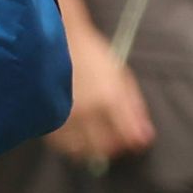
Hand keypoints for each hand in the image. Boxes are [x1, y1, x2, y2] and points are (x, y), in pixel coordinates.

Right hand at [52, 27, 157, 163]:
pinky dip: (73, 146)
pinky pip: (62, 146)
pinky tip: (78, 135)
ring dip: (92, 149)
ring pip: (82, 151)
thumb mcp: (121, 75)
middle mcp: (87, 111)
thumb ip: (135, 107)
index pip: (128, 137)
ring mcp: (65, 116)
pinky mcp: (47, 118)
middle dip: (113, 147)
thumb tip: (146, 138)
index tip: (134, 140)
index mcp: (109, 97)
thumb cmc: (92, 55)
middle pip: (105, 148)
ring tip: (95, 138)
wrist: (57, 41)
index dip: (133, 142)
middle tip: (114, 139)